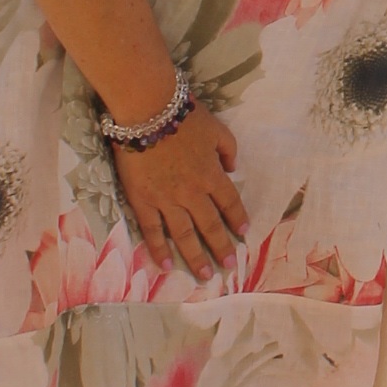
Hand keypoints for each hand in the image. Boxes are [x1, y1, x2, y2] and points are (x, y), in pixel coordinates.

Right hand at [114, 103, 246, 282]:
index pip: (229, 202)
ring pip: (184, 234)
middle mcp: (192, 193)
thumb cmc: (184, 115)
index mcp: (212, 174)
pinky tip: (166, 265)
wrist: (147, 110)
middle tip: (229, 266)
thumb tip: (232, 169)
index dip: (237, 218)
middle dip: (221, 247)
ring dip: (195, 257)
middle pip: (210, 225)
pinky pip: (152, 229)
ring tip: (205, 275)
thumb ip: (229, 150)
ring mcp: (166, 199)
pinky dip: (159, 249)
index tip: (243, 233)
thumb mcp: (217, 128)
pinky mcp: (142, 200)